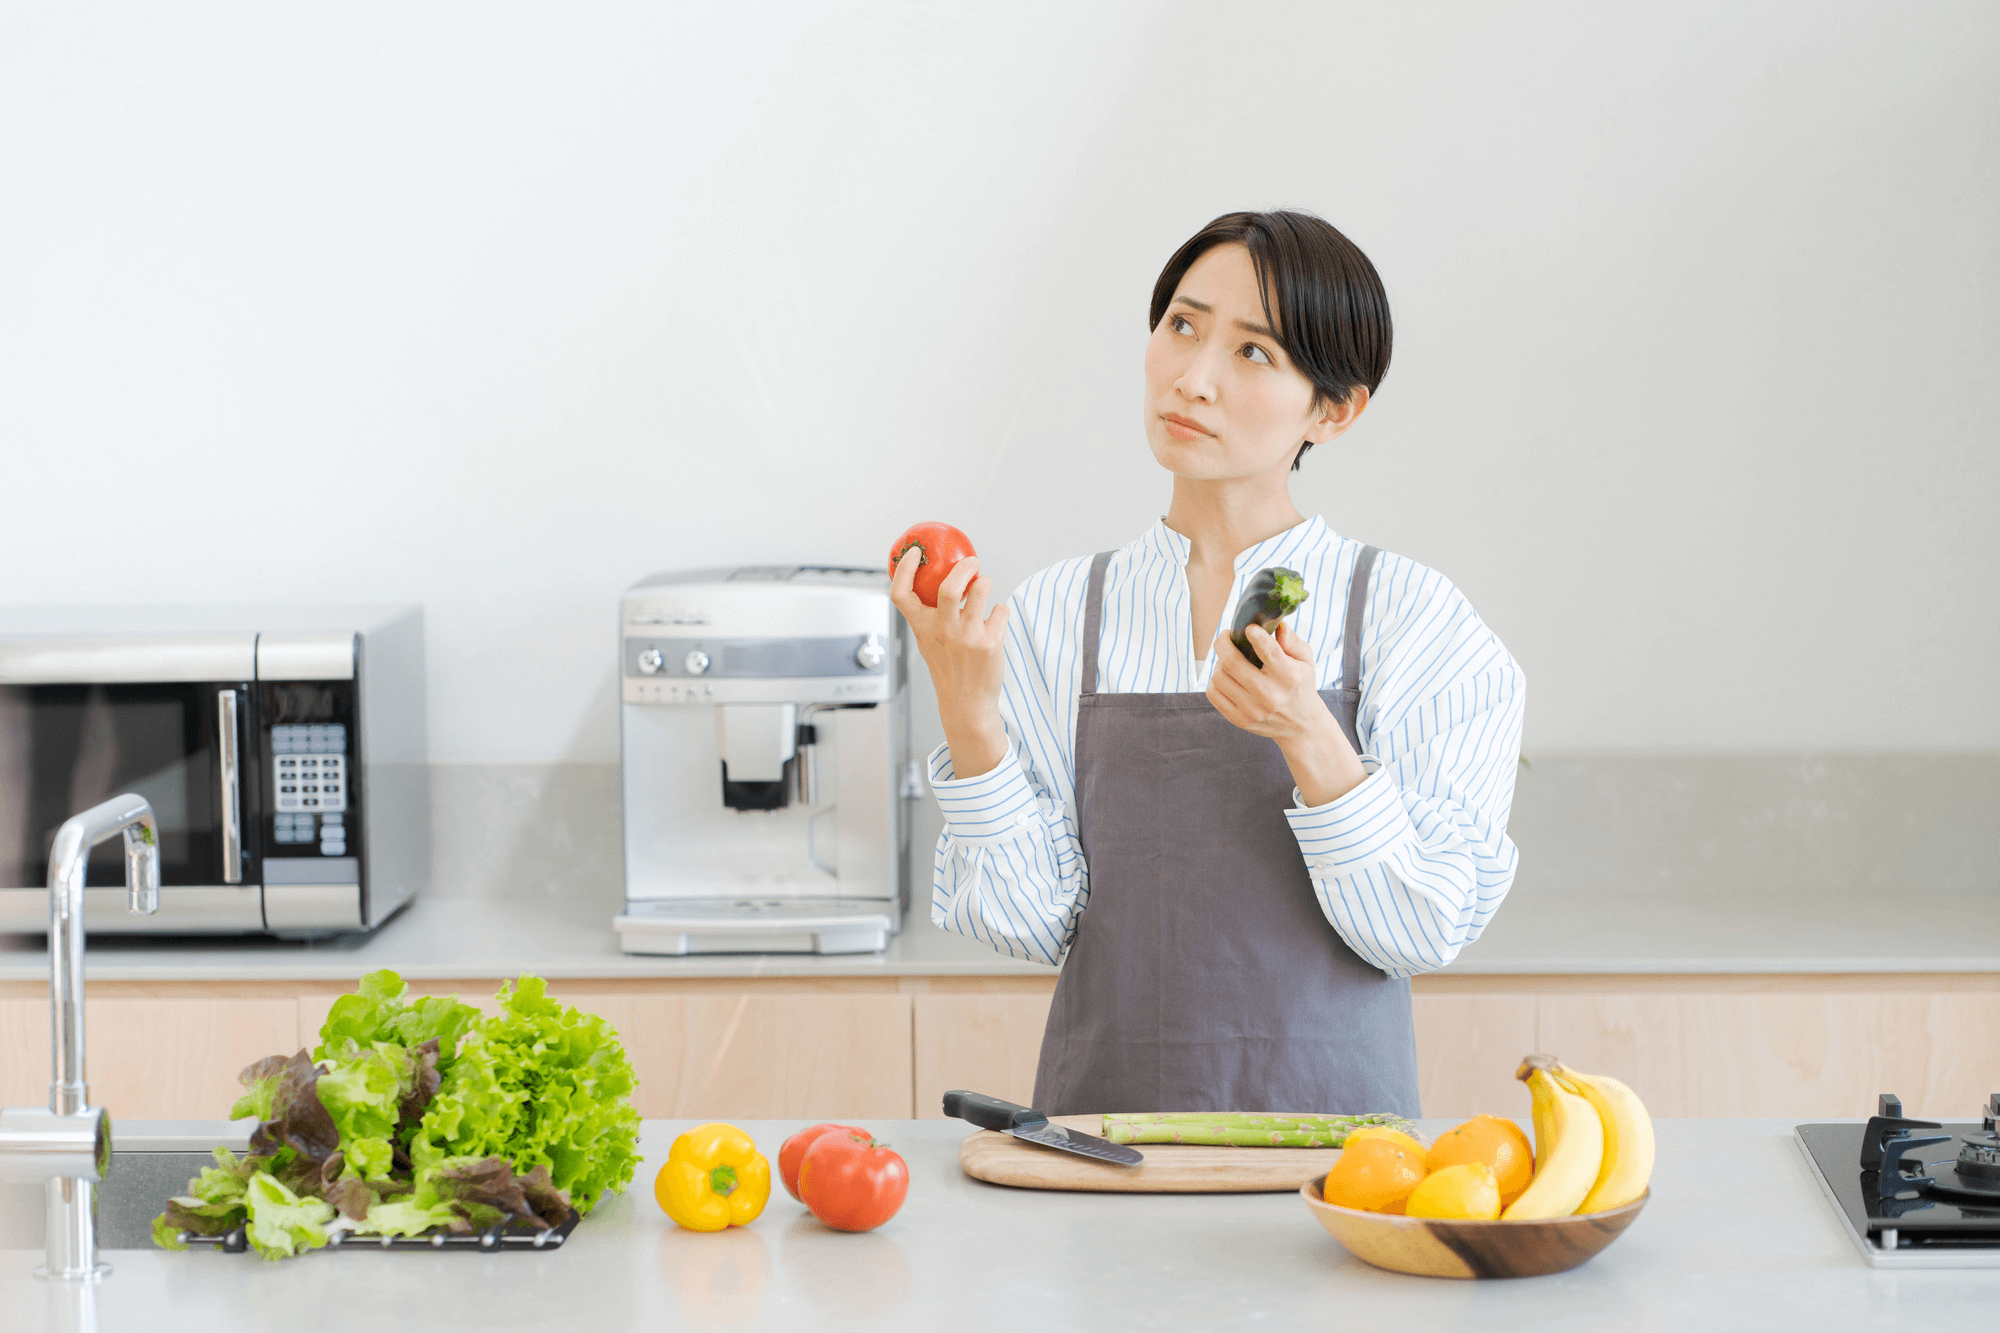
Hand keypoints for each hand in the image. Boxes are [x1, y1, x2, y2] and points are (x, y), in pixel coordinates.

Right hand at [891, 547, 1011, 778]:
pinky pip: (1000, 610)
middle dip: (964, 567)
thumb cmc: (950, 668)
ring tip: (985, 587)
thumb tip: (948, 579)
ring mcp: (967, 637)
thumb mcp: (930, 641)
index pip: (901, 594)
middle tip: (972, 562)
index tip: (915, 553)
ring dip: (986, 583)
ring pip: (981, 590)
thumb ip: (933, 615)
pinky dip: (1000, 611)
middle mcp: (942, 631)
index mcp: (922, 627)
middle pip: (949, 587)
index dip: (904, 569)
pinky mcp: (989, 643)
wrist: (967, 703)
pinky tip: (995, 622)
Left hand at [1207, 620, 1366, 806]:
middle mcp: (1270, 695)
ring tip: (1228, 659)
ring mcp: (1253, 710)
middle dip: (1223, 643)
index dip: (1256, 636)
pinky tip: (1226, 677)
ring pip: (1219, 677)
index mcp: (1289, 677)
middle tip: (1226, 637)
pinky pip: (1213, 694)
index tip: (1248, 628)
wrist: (1301, 726)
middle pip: (1232, 663)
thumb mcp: (1306, 662)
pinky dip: (1215, 681)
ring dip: (1219, 662)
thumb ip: (1293, 641)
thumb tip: (1278, 625)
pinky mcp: (1240, 720)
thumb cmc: (1301, 686)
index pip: (1270, 653)